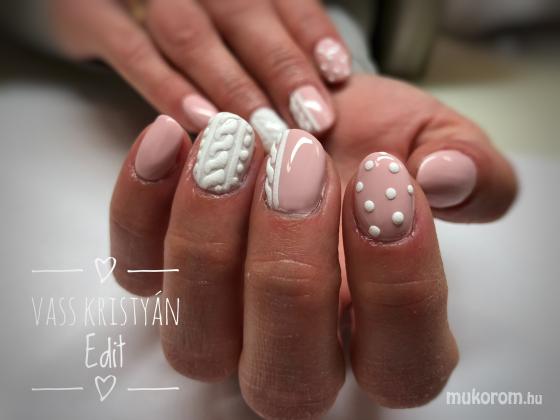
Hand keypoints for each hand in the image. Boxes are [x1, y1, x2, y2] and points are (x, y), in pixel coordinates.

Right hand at [49, 0, 350, 146]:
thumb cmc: (166, 6)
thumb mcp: (215, 9)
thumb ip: (257, 34)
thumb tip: (313, 86)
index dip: (311, 32)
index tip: (337, 75)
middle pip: (243, 13)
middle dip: (282, 68)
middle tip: (313, 119)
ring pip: (192, 35)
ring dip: (233, 86)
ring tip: (266, 131)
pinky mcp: (88, 14)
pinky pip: (131, 52)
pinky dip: (167, 88)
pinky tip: (200, 121)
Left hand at [108, 101, 514, 417]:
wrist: (308, 120)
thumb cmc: (373, 142)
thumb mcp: (434, 143)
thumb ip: (470, 169)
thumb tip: (447, 180)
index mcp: (381, 337)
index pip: (401, 365)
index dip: (399, 283)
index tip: (388, 180)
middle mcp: (296, 351)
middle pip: (286, 379)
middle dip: (291, 267)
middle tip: (301, 163)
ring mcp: (222, 324)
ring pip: (197, 340)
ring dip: (209, 240)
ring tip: (235, 143)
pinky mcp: (162, 280)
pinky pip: (134, 271)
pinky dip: (141, 206)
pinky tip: (173, 138)